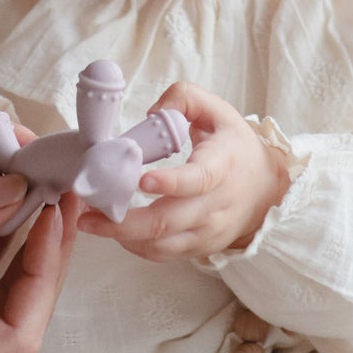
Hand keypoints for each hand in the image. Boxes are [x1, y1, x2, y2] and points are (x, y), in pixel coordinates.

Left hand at [80, 81, 290, 262]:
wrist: (265, 189)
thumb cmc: (234, 147)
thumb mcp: (217, 110)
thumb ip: (184, 98)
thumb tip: (152, 113)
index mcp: (222, 165)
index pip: (198, 179)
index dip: (170, 182)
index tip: (139, 181)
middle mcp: (215, 204)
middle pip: (168, 222)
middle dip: (123, 222)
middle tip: (87, 214)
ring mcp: (207, 231)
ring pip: (161, 244)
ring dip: (122, 237)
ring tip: (90, 223)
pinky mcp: (199, 248)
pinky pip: (163, 254)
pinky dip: (135, 246)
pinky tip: (114, 231)